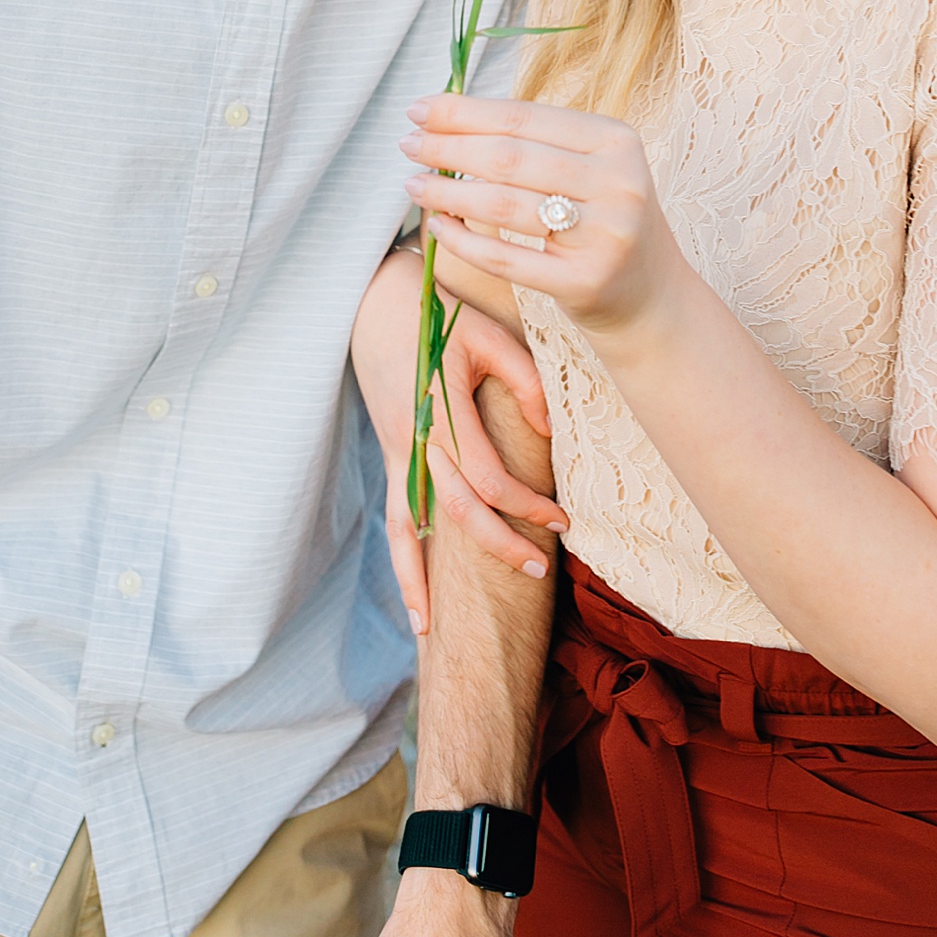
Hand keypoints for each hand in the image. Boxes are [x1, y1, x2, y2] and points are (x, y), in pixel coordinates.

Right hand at [351, 248, 565, 635]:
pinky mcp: (390, 457)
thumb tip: (550, 433)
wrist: (374, 303)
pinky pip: (394, 520)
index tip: (562, 519)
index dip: (526, 506)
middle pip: (455, 513)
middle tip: (540, 570)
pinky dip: (401, 564)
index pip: (488, 479)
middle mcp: (415, 440)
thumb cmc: (439, 316)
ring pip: (407, 531)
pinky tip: (413, 604)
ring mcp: (396, 453)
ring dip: (424, 580)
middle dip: (498, 547)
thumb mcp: (491, 336)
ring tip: (435, 633)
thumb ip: (526, 382)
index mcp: (442, 412)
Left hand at [401, 94, 687, 340]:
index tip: (419, 109)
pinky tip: (437, 227)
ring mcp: (605, 234)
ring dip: (447, 192)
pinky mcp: (586, 281)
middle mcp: (618, 182)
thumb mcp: (590, 169)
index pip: (524, 117)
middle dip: (448, 147)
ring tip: (413, 184)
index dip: (464, 111)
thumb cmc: (604, 222)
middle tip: (408, 144)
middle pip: (510, 158)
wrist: (651, 299)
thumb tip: (448, 114)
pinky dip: (462, 241)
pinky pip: (506, 258)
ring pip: (503, 204)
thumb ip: (536, 142)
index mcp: (617, 140)